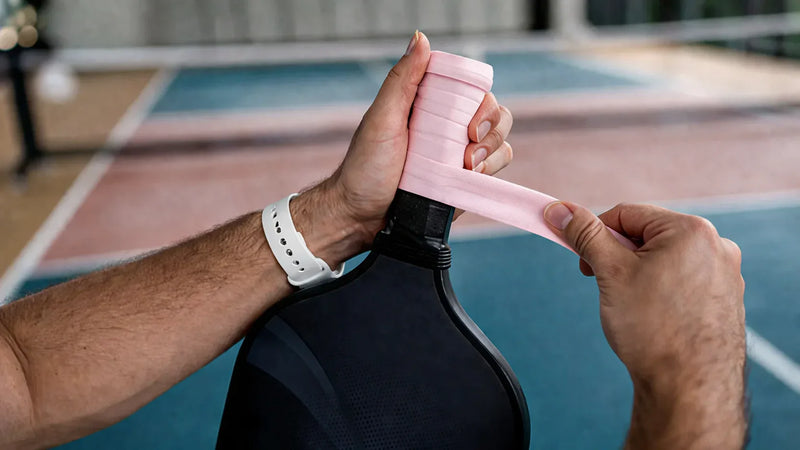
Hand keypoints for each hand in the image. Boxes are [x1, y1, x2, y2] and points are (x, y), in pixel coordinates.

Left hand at [294, 31, 512, 266]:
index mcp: (431, 107)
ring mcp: (458, 157)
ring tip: (465, 168)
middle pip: (495, 115)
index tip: (470, 123)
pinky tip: (468, 180)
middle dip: (492, 129)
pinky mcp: (463, 184)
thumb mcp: (381, 118)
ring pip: (500, 143)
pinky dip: (490, 174)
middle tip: (469, 147)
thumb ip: (403, 80)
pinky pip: (494, 172)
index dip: (482, 103)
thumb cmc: (365, 167)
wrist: (361, 217)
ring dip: (492, 153)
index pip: (473, 91)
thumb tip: (420, 39)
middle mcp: (448, 129)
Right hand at [544, 201, 745, 448]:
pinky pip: (683, 280)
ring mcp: (725, 273)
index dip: (596, 235)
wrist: (688, 387)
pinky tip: (654, 317)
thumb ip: (585, 235)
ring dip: (639, 274)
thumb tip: (559, 209)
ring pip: (665, 258)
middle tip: (606, 286)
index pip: (626, 215)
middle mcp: (717, 245)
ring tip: (632, 307)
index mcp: (692, 230)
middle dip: (620, 257)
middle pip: (647, 235)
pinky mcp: (725, 298)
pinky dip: (662, 291)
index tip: (583, 262)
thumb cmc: (652, 330)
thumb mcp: (610, 272)